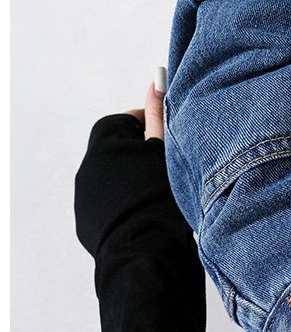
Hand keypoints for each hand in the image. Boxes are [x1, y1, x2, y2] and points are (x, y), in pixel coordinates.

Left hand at [75, 67, 178, 260]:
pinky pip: (107, 200)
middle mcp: (88, 166)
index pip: (126, 120)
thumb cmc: (159, 196)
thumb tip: (156, 80)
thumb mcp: (164, 148)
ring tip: (157, 191)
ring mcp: (84, 195)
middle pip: (117, 147)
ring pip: (112, 175)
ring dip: (131, 176)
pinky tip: (145, 209)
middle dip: (139, 152)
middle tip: (165, 166)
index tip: (166, 138)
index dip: (149, 126)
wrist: (144, 252)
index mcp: (105, 143)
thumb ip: (158, 114)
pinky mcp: (86, 220)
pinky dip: (123, 200)